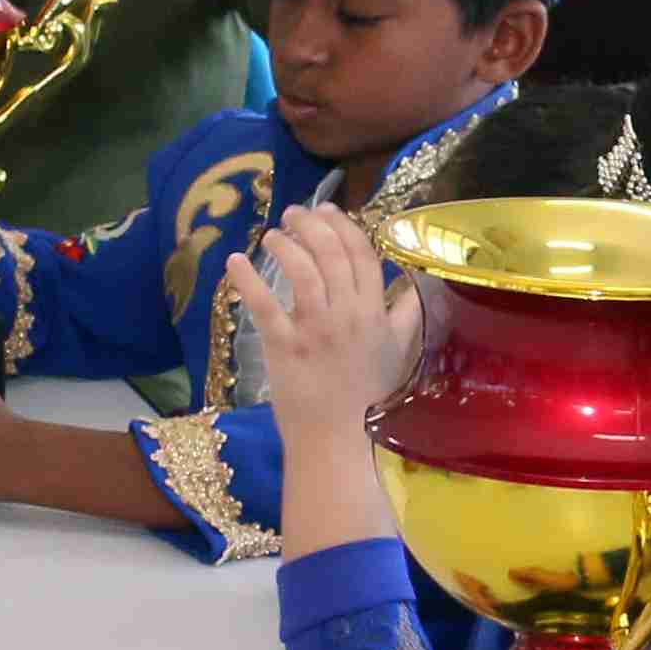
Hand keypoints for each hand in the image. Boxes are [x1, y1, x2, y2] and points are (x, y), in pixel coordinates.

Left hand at [227, 202, 414, 446]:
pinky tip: (235, 261)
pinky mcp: (285, 348)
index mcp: (375, 313)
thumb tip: (415, 287)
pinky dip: (247, 280)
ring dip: (284, 245)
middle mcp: (349, 316)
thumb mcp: (398, 353)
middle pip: (331, 253)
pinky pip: (265, 306)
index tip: (326, 209)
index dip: (343, 225)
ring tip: (271, 236)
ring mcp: (316, 331)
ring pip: (303, 271)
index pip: (362, 253)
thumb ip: (406, 316)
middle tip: (292, 215)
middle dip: (310, 225)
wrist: (338, 439)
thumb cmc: (367, 398)